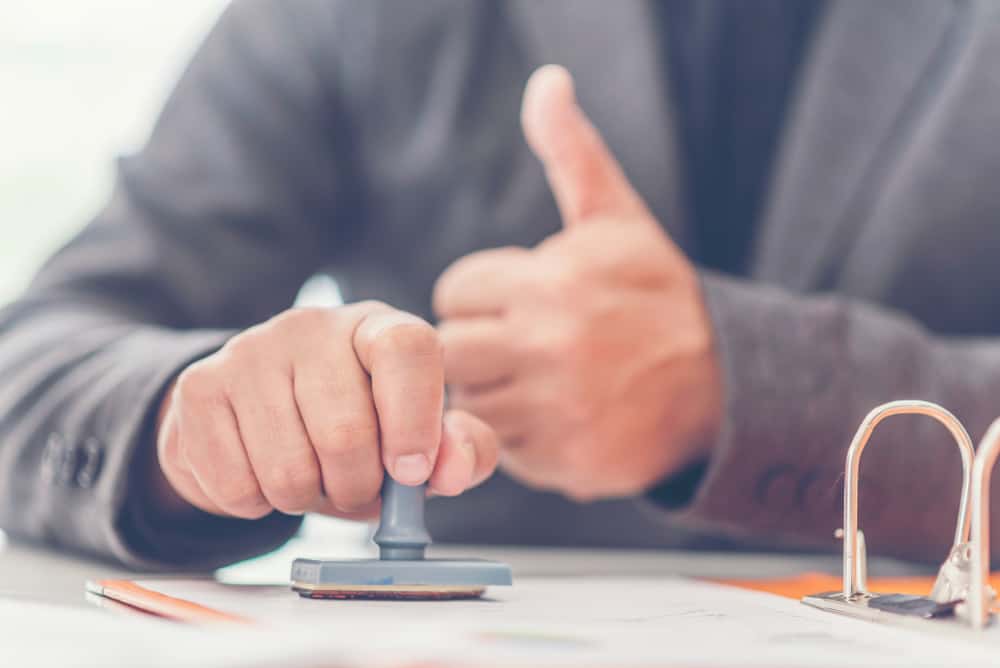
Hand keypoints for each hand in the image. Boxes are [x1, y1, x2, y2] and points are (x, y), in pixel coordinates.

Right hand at [151, 302, 498, 520]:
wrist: (257, 417)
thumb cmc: (358, 428)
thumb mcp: (419, 439)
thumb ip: (458, 451)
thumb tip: (452, 469)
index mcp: (376, 327)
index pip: (407, 349)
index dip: (415, 420)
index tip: (411, 472)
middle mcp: (311, 326)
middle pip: (344, 432)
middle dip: (357, 487)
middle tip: (355, 486)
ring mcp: (249, 351)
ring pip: (288, 470)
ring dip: (307, 500)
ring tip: (311, 476)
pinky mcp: (199, 389)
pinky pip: (237, 485)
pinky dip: (258, 504)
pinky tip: (264, 473)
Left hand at [432, 65, 721, 500]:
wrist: (726, 383)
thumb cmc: (656, 294)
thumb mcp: (616, 218)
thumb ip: (571, 152)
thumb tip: (547, 81)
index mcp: (550, 284)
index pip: (452, 293)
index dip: (477, 296)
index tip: (511, 301)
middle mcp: (547, 349)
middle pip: (450, 354)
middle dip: (475, 346)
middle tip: (514, 344)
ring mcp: (556, 411)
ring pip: (470, 405)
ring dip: (494, 393)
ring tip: (538, 379)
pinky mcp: (567, 464)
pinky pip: (505, 452)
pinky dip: (522, 438)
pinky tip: (558, 416)